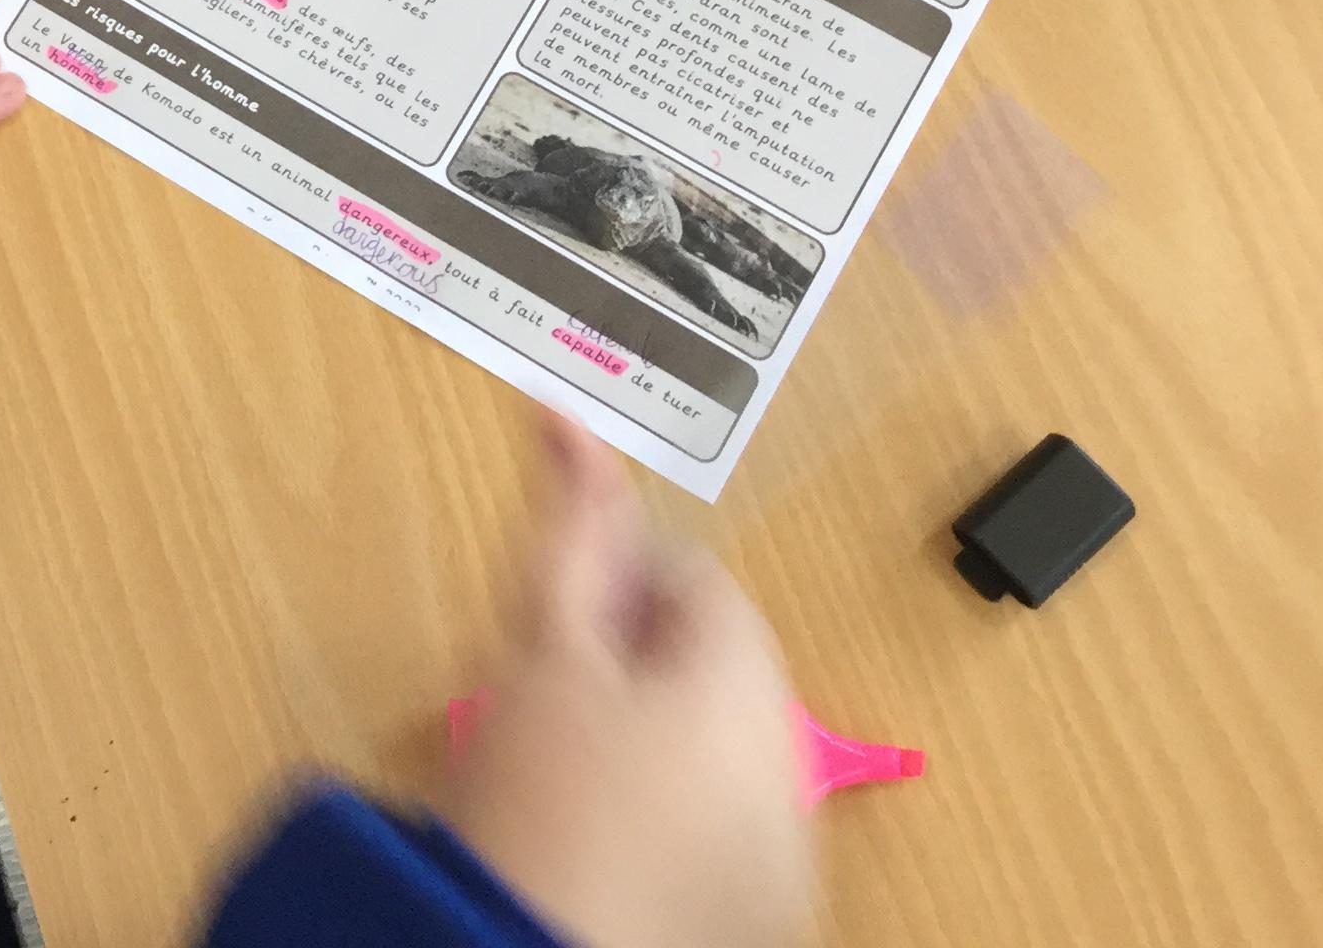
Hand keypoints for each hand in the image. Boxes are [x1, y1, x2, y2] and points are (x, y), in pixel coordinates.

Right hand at [440, 416, 816, 947]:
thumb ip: (571, 528)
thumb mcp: (540, 648)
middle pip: (717, 666)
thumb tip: (572, 423)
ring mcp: (790, 858)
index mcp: (747, 689)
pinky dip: (676, 814)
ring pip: (723, 750)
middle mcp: (793, 770)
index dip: (616, 584)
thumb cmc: (529, 793)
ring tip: (571, 769)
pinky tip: (603, 834)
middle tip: (551, 694)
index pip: (698, 580)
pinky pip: (728, 829)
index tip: (556, 624)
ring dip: (659, 735)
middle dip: (639, 659)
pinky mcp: (762, 918)